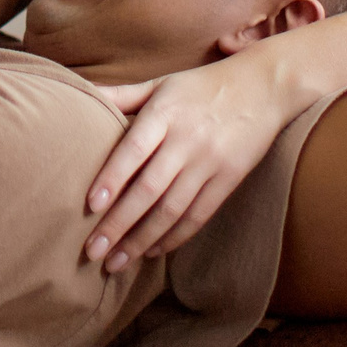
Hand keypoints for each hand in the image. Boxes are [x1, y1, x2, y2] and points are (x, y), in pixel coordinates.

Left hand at [82, 52, 293, 271]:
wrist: (264, 87)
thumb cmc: (202, 86)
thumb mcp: (161, 83)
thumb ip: (122, 95)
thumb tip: (82, 92)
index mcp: (165, 113)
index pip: (133, 150)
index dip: (111, 178)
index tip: (90, 206)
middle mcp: (187, 140)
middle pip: (149, 189)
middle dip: (119, 224)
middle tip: (92, 251)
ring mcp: (210, 163)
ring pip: (172, 209)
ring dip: (142, 240)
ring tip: (116, 263)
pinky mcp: (229, 180)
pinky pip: (198, 215)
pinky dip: (174, 237)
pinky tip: (152, 252)